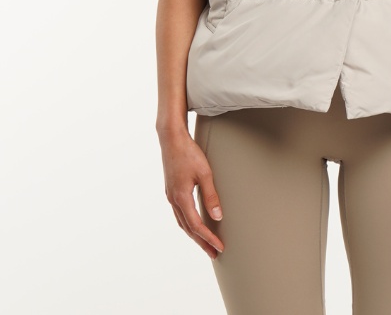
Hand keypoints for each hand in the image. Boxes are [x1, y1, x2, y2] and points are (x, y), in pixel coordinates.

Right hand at [159, 127, 224, 257]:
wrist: (171, 138)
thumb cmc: (189, 153)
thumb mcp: (204, 173)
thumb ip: (211, 196)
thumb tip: (218, 216)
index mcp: (181, 197)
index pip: (196, 225)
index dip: (208, 238)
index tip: (219, 247)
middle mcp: (173, 199)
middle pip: (188, 228)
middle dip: (201, 242)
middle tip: (213, 253)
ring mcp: (170, 195)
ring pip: (182, 222)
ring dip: (194, 234)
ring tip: (205, 243)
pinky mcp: (171, 190)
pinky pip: (179, 214)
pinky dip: (188, 223)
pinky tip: (194, 224)